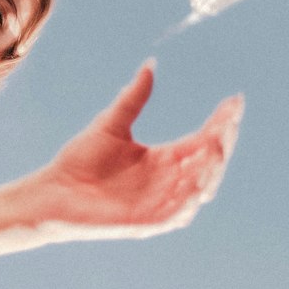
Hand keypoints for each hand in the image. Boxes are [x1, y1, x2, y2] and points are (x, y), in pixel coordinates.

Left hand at [35, 63, 242, 240]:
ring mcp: (161, 203)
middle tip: (229, 121)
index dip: (221, 122)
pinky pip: (179, 214)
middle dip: (223, 141)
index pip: (202, 139)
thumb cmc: (79, 160)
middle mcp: (169, 181)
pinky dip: (191, 199)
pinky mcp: (149, 223)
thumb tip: (150, 65)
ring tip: (217, 145)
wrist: (52, 192)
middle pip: (209, 162)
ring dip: (212, 169)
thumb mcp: (111, 123)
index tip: (235, 101)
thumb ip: (133, 98)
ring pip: (201, 187)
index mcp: (164, 158)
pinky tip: (199, 182)